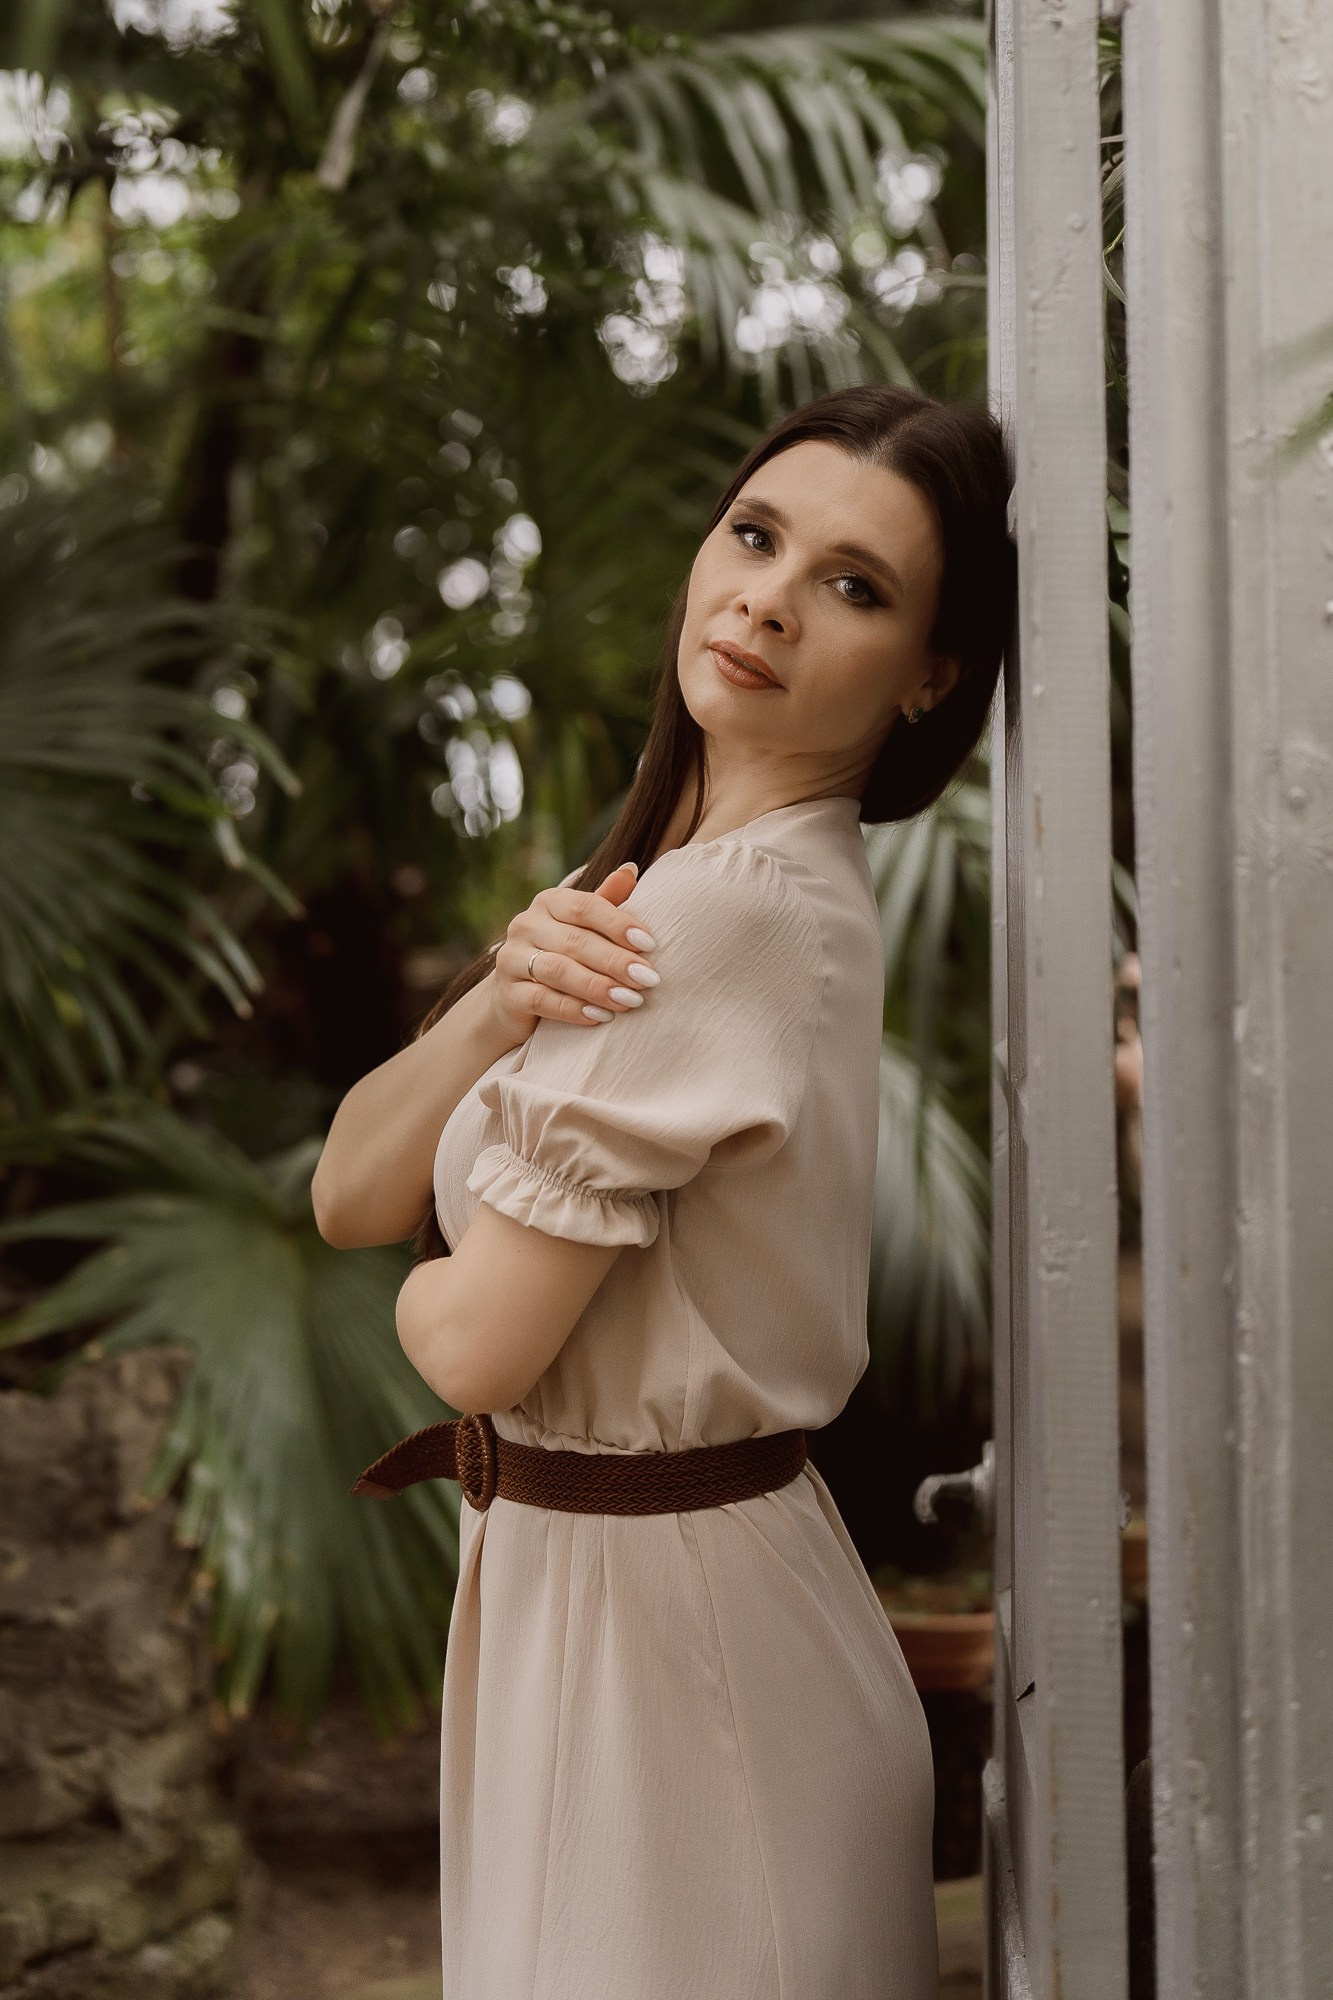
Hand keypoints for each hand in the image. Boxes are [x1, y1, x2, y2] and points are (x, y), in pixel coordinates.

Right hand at [488, 861, 660, 1040]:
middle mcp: (525, 925)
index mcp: (548, 902)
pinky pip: (541, 1000)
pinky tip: (600, 1017)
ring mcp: (511, 959)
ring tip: (630, 1001)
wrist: (519, 999)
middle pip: (575, 941)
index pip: (585, 906)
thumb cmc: (563, 955)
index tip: (650, 945)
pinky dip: (573, 1009)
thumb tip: (631, 869)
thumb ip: (606, 902)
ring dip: (598, 987)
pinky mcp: (507, 993)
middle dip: (615, 961)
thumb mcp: (584, 928)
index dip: (618, 924)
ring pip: (558, 971)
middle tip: (648, 979)